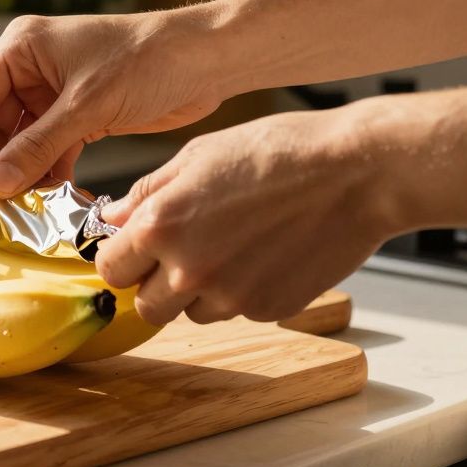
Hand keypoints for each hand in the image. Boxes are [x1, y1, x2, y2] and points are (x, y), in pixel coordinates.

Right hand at [0, 11, 228, 196]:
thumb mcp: (87, 106)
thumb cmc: (148, 60)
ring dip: (23, 171)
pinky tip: (54, 196)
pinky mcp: (78, 115)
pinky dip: (48, 171)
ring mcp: (53, 93)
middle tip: (3, 201)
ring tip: (29, 204)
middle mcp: (30, 68)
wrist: (206, 61)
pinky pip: (48, 149)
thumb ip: (38, 146)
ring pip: (20, 141)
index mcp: (21, 48)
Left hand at [93, 107, 396, 325]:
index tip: (134, 247)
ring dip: (199, 292)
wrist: (355, 173)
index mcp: (162, 227)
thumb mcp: (197, 155)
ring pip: (192, 314)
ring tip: (232, 245)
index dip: (121, 257)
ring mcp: (231, 296)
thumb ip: (147, 193)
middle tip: (179, 253)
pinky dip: (242, 291)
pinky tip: (264, 253)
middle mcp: (190, 270)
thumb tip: (113, 219)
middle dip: (154, 285)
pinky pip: (238, 311)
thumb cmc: (279, 152)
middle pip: (146, 307)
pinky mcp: (270, 309)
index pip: (111, 269)